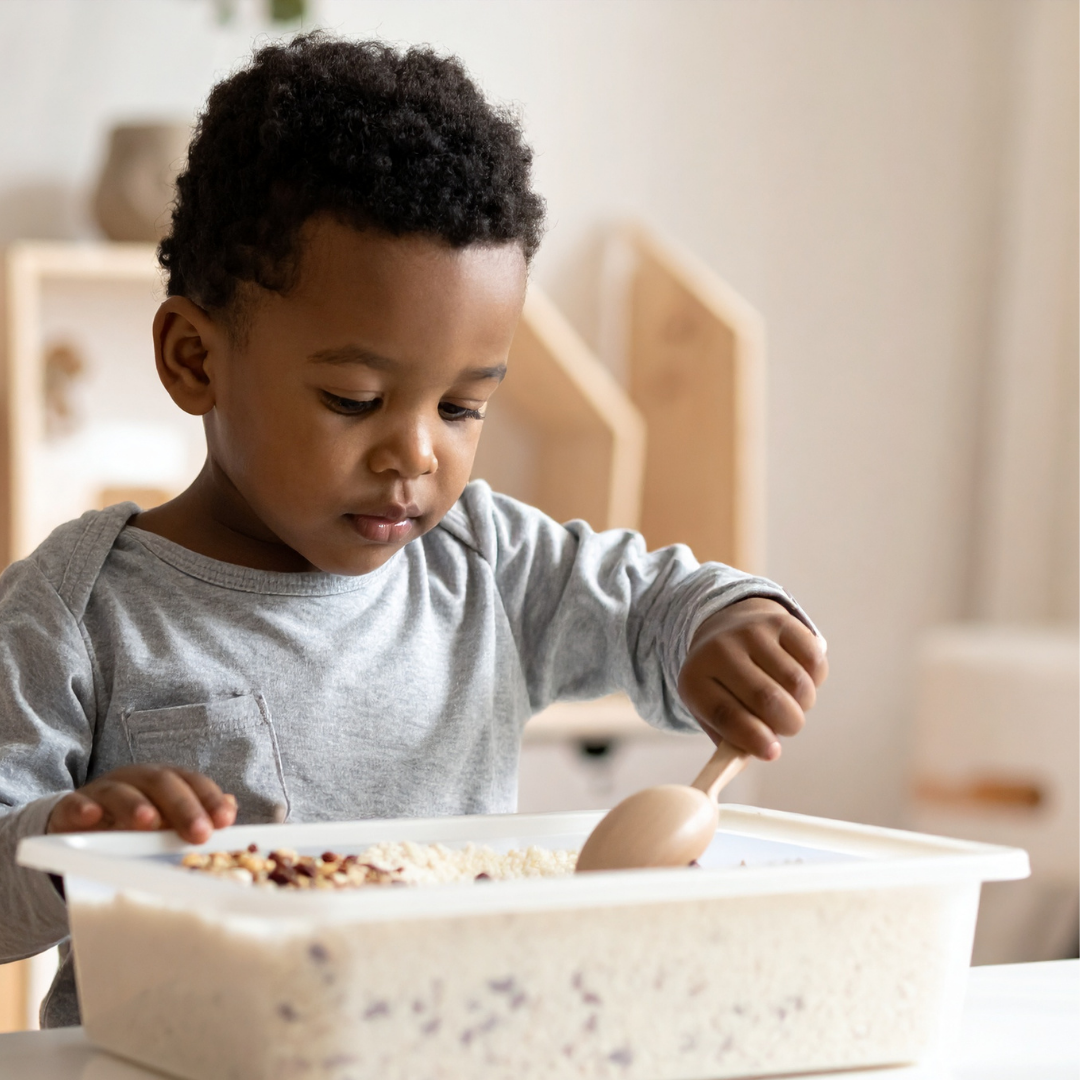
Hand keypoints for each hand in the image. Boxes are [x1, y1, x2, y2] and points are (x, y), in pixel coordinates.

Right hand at [47, 765, 236, 843]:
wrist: (78, 821)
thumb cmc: (133, 822)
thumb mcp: (167, 819)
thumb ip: (198, 814)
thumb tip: (231, 807)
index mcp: (164, 780)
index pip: (191, 782)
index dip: (209, 798)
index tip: (225, 820)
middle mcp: (136, 780)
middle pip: (162, 784)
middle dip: (184, 807)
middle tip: (199, 833)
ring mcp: (103, 792)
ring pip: (121, 792)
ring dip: (136, 805)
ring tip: (150, 821)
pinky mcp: (70, 809)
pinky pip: (75, 805)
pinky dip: (82, 809)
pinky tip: (91, 817)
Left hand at [677, 597, 827, 760]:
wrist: (726, 625)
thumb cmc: (723, 682)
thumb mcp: (712, 708)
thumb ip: (732, 739)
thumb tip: (764, 752)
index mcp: (695, 678)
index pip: (725, 714)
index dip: (753, 738)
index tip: (772, 752)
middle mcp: (720, 650)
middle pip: (767, 699)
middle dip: (788, 724)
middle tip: (787, 726)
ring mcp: (751, 632)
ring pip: (796, 683)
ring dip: (803, 704)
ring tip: (792, 702)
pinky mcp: (781, 621)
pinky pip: (814, 662)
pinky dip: (815, 680)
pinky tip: (801, 679)